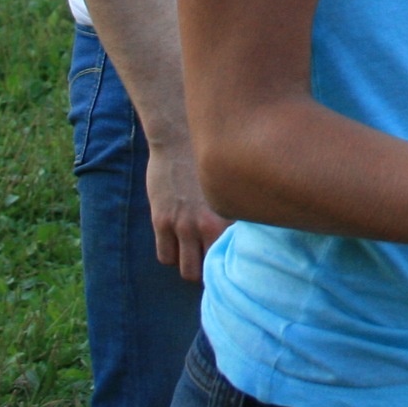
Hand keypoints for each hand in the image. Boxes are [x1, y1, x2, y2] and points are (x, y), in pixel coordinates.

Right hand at [146, 138, 230, 282]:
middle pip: (212, 270)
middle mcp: (208, 223)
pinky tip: (177, 243)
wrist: (178, 136)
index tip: (235, 264)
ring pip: (188, 270)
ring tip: (195, 254)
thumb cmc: (210, 160)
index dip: (235, 264)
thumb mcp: (231, 186)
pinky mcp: (162, 221)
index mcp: (232, 214)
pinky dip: (172, 255)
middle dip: (212, 269)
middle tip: (213, 262)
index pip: (236, 257)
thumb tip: (245, 237)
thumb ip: (236, 212)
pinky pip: (165, 257)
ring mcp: (183, 224)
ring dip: (191, 265)